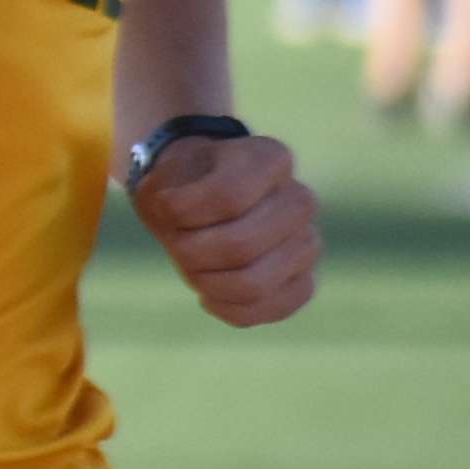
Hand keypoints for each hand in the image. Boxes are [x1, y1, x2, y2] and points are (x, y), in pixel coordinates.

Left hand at [132, 129, 319, 326]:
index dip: (182, 210)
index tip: (167, 204)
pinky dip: (229, 309)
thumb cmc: (179, 188)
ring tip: (193, 268)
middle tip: (176, 243)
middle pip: (240, 246)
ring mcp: (308, 242)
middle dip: (190, 252)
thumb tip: (184, 234)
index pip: (227, 196)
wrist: (199, 199)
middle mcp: (299, 199)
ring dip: (207, 282)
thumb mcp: (161, 181)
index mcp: (270, 158)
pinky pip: (272, 310)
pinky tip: (209, 296)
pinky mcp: (304, 282)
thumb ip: (169, 204)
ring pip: (255, 284)